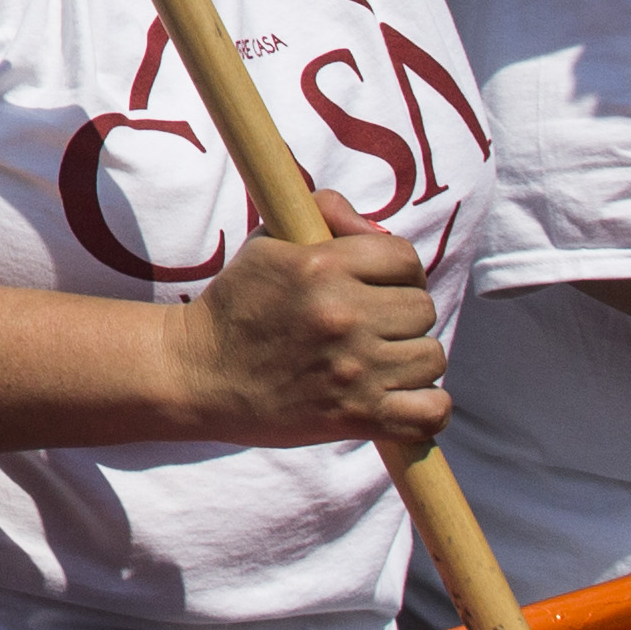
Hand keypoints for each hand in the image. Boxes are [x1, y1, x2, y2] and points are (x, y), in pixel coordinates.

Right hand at [172, 194, 446, 446]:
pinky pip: (431, 411)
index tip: (379, 287)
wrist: (199, 374)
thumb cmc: (238, 306)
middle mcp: (342, 315)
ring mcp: (353, 370)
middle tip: (373, 327)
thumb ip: (326, 213)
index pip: (406, 258)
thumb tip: (380, 231)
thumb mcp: (269, 243)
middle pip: (423, 308)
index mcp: (321, 266)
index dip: (397, 272)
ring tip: (379, 363)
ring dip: (410, 361)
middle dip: (403, 315)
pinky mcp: (356, 416)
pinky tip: (401, 399)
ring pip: (431, 357)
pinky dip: (425, 408)